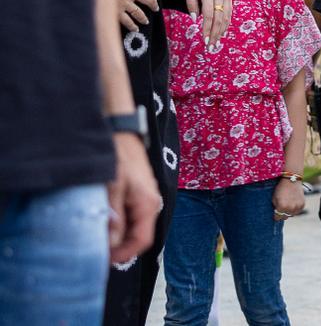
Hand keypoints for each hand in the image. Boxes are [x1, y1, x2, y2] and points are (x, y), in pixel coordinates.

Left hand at [108, 133, 160, 263]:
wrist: (122, 132)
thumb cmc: (118, 157)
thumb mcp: (112, 187)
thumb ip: (114, 215)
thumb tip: (112, 243)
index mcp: (148, 204)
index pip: (142, 241)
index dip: (124, 254)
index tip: (104, 260)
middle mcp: (151, 203)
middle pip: (138, 236)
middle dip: (119, 247)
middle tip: (96, 252)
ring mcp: (145, 198)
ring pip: (134, 227)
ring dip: (118, 236)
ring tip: (97, 238)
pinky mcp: (138, 193)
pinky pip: (131, 216)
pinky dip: (119, 224)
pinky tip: (104, 222)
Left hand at [185, 0, 232, 46]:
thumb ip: (191, 2)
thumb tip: (194, 19)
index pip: (208, 16)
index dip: (207, 29)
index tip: (204, 41)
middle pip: (218, 19)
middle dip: (214, 35)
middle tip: (211, 48)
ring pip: (225, 17)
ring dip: (221, 31)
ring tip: (216, 43)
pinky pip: (229, 12)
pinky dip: (226, 23)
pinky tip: (222, 31)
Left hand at [272, 178, 304, 221]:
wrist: (291, 180)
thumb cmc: (281, 189)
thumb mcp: (274, 198)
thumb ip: (276, 207)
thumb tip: (277, 213)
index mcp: (282, 207)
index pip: (277, 217)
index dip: (276, 215)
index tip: (276, 212)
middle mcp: (290, 208)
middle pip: (285, 217)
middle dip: (282, 213)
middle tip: (282, 208)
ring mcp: (297, 207)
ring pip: (292, 214)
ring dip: (289, 212)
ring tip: (288, 205)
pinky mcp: (302, 204)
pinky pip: (298, 211)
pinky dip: (295, 209)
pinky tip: (293, 203)